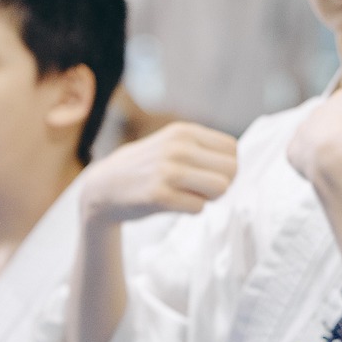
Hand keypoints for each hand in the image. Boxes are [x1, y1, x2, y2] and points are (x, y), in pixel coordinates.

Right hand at [81, 121, 237, 226]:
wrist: (103, 187)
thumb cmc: (147, 168)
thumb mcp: (172, 144)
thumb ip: (203, 148)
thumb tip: (237, 164)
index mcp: (183, 132)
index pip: (232, 149)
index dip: (226, 166)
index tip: (208, 174)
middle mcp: (177, 147)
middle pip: (232, 170)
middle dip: (222, 184)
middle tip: (201, 188)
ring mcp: (167, 171)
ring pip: (221, 188)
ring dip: (209, 197)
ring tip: (190, 195)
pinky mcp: (158, 195)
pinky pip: (199, 208)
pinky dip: (191, 209)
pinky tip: (174, 203)